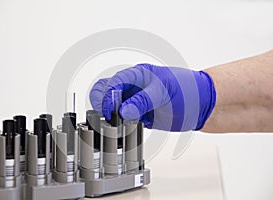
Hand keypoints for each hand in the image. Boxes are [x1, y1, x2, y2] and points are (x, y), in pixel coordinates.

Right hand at [90, 64, 215, 130]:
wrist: (203, 104)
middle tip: (111, 117)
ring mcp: (136, 100)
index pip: (114, 82)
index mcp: (138, 75)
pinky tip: (124, 128)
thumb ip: (143, 101)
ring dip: (110, 115)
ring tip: (117, 124)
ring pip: (113, 106)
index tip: (111, 110)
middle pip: (107, 92)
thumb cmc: (189, 90)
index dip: (108, 96)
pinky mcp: (140, 113)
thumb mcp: (165, 93)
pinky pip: (123, 118)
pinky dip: (120, 123)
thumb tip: (124, 110)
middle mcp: (134, 87)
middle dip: (104, 104)